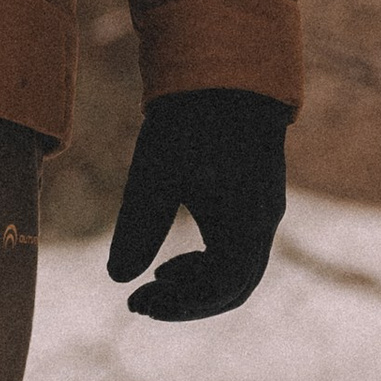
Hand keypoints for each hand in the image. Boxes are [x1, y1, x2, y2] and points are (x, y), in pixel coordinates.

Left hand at [105, 89, 290, 320]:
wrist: (226, 74)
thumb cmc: (190, 123)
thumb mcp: (154, 176)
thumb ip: (137, 229)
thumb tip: (116, 278)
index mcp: (246, 224)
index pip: (220, 288)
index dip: (179, 306)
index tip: (136, 302)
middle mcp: (264, 223)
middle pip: (234, 288)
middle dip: (187, 303)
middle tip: (140, 303)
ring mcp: (264, 211)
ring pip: (238, 272)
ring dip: (197, 285)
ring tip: (155, 281)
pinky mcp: (256, 200)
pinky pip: (240, 251)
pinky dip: (208, 265)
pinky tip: (173, 261)